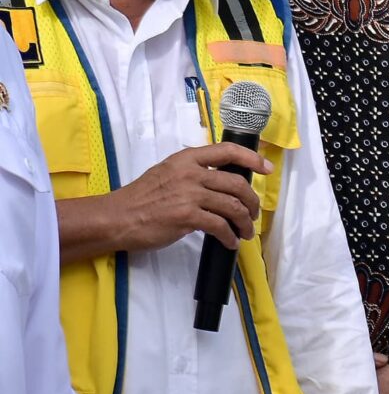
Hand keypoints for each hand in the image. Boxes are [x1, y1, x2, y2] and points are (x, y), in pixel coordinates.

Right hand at [91, 142, 269, 254]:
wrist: (116, 218)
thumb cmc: (141, 198)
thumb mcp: (168, 173)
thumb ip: (193, 172)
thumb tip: (222, 181)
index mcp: (187, 159)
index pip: (228, 150)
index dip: (252, 158)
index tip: (267, 168)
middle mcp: (191, 173)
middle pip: (237, 183)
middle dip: (251, 202)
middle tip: (253, 214)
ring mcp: (189, 194)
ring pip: (233, 206)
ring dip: (244, 222)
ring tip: (245, 232)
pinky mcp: (187, 216)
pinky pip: (220, 226)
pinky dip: (230, 236)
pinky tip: (230, 242)